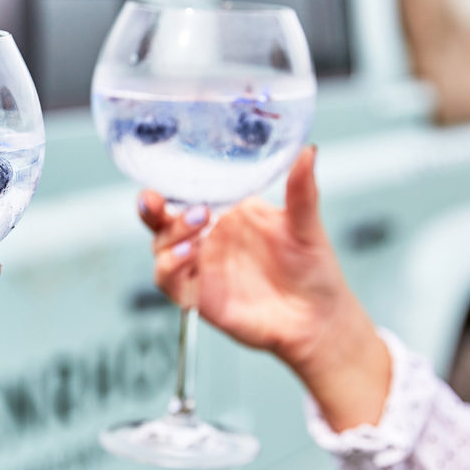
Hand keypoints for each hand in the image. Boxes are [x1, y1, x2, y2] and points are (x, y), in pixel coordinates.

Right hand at [140, 147, 389, 430]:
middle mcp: (207, 239)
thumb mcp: (306, 224)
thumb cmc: (313, 270)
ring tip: (194, 229)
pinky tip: (187, 257)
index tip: (165, 179)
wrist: (318, 318)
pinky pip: (170, 282)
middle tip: (157, 201)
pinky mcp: (198, 297)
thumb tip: (309, 151)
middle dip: (151, 209)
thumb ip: (301, 190)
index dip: (168, 184)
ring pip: (162, 248)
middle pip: (162, 220)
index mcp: (227, 213)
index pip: (187, 193)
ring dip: (169, 237)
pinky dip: (171, 268)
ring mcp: (200, 268)